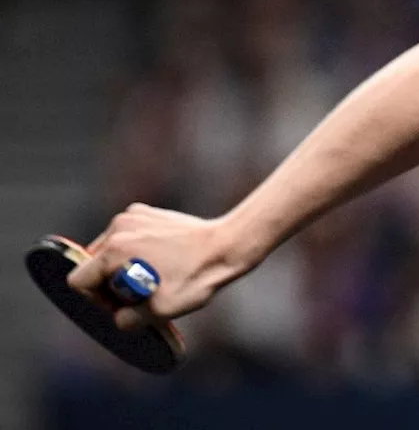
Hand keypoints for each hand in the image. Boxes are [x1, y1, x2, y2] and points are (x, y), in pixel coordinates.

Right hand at [67, 203, 236, 331]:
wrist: (228, 246)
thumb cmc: (197, 277)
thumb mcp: (160, 311)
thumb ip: (127, 319)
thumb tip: (117, 317)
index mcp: (114, 250)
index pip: (79, 280)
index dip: (95, 299)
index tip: (121, 304)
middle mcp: (118, 228)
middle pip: (94, 264)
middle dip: (110, 283)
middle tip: (139, 293)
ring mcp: (132, 215)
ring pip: (110, 249)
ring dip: (123, 266)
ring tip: (153, 275)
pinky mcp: (146, 212)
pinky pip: (127, 236)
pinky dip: (136, 249)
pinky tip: (161, 259)